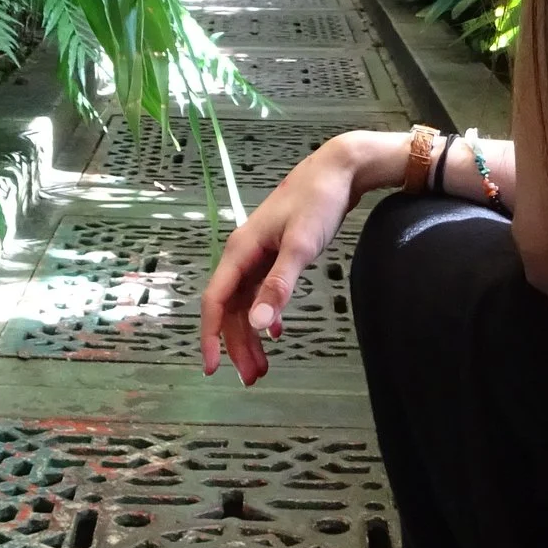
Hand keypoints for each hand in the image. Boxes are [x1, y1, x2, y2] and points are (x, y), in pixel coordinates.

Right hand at [199, 132, 384, 383]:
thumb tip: (259, 326)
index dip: (211, 336)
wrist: (337, 169)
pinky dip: (266, 314)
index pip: (216, 301)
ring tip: (261, 367)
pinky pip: (260, 292)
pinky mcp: (274, 253)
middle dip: (237, 344)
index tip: (212, 368)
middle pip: (231, 308)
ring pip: (246, 303)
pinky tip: (276, 332)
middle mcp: (243, 254)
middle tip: (251, 378)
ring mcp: (258, 254)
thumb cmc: (317, 202)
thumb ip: (279, 286)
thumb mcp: (300, 246)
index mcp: (240, 251)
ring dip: (251, 334)